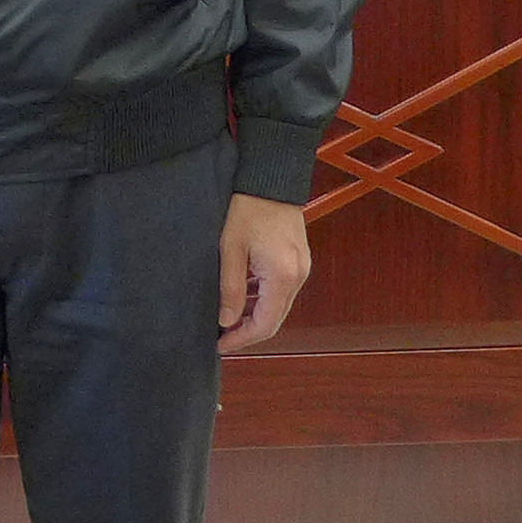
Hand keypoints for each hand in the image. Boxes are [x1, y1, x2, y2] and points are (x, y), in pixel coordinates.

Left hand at [217, 192, 310, 353]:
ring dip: (255, 315)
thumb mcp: (230, 247)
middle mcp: (298, 276)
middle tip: (221, 336)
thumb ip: (230, 287)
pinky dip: (263, 298)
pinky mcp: (298, 259)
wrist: (269, 177)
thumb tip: (227, 321)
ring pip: (278, 305)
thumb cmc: (246, 207)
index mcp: (282, 276)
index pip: (265, 324)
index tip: (220, 345)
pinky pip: (281, 289)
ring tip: (227, 319)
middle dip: (248, 331)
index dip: (242, 339)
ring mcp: (301, 267)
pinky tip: (242, 295)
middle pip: (275, 319)